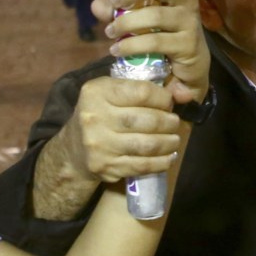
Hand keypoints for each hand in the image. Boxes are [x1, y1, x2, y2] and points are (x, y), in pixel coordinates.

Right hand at [65, 75, 183, 183]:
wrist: (74, 149)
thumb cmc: (99, 114)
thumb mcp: (109, 92)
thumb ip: (139, 88)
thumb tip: (181, 93)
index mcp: (97, 93)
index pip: (142, 92)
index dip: (162, 98)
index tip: (169, 102)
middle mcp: (95, 117)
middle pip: (147, 119)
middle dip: (168, 122)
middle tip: (174, 123)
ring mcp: (100, 145)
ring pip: (148, 145)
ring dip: (168, 143)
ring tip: (174, 139)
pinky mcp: (107, 166)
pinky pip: (143, 165)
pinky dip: (161, 162)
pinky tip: (168, 157)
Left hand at [94, 0, 208, 103]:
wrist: (185, 71)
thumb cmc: (162, 37)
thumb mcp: (138, 20)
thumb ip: (117, 10)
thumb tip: (97, 4)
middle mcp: (188, 1)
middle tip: (115, 1)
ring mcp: (190, 23)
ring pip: (156, 15)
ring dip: (127, 23)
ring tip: (109, 32)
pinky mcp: (188, 45)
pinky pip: (156, 41)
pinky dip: (131, 45)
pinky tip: (117, 50)